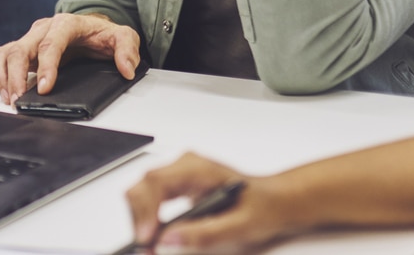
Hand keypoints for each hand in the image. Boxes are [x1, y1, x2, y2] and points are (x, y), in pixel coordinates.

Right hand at [0, 13, 141, 105]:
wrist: (93, 29)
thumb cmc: (103, 34)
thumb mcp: (123, 37)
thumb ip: (127, 50)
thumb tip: (126, 68)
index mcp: (66, 24)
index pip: (50, 43)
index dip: (46, 66)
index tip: (45, 88)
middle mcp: (44, 28)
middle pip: (22, 49)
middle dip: (17, 76)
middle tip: (20, 99)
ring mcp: (32, 37)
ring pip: (8, 52)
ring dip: (5, 76)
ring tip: (11, 98)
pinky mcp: (25, 48)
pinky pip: (4, 57)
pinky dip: (0, 74)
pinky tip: (6, 92)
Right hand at [126, 153, 291, 251]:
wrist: (273, 201)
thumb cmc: (262, 207)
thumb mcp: (240, 226)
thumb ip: (205, 234)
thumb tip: (168, 240)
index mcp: (198, 169)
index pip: (156, 182)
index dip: (146, 210)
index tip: (147, 237)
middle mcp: (183, 166)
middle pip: (142, 187)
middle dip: (139, 219)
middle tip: (147, 248)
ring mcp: (177, 174)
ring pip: (141, 192)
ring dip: (141, 221)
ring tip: (151, 246)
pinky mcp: (175, 186)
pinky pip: (149, 198)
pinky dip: (147, 219)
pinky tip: (155, 236)